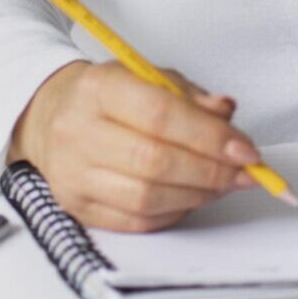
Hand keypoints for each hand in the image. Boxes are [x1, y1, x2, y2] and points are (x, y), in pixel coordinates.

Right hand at [8, 61, 264, 231]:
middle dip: (212, 171)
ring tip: (223, 184)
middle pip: (155, 162)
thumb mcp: (150, 77)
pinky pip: (136, 220)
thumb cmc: (108, 96)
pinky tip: (193, 197)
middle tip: (245, 173)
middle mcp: (77, 132)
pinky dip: (175, 211)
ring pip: (147, 197)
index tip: (246, 150)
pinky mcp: (76, 206)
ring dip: (198, 195)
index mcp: (98, 89)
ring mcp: (72, 174)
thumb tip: (227, 117)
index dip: (210, 137)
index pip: (160, 115)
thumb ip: (192, 97)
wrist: (51, 115)